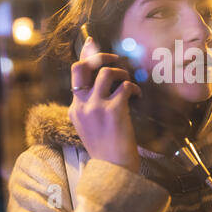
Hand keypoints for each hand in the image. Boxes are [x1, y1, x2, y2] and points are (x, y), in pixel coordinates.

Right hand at [68, 37, 141, 171]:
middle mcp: (82, 105)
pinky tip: (137, 95)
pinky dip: (134, 87)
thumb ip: (89, 108)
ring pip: (105, 73)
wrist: (113, 168)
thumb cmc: (106, 149)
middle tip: (114, 58)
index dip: (85, 56)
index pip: (76, 74)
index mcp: (75, 108)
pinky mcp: (113, 110)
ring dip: (121, 72)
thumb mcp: (89, 127)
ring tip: (128, 80)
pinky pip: (125, 86)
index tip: (92, 42)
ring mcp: (96, 107)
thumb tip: (103, 88)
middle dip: (98, 55)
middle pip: (81, 67)